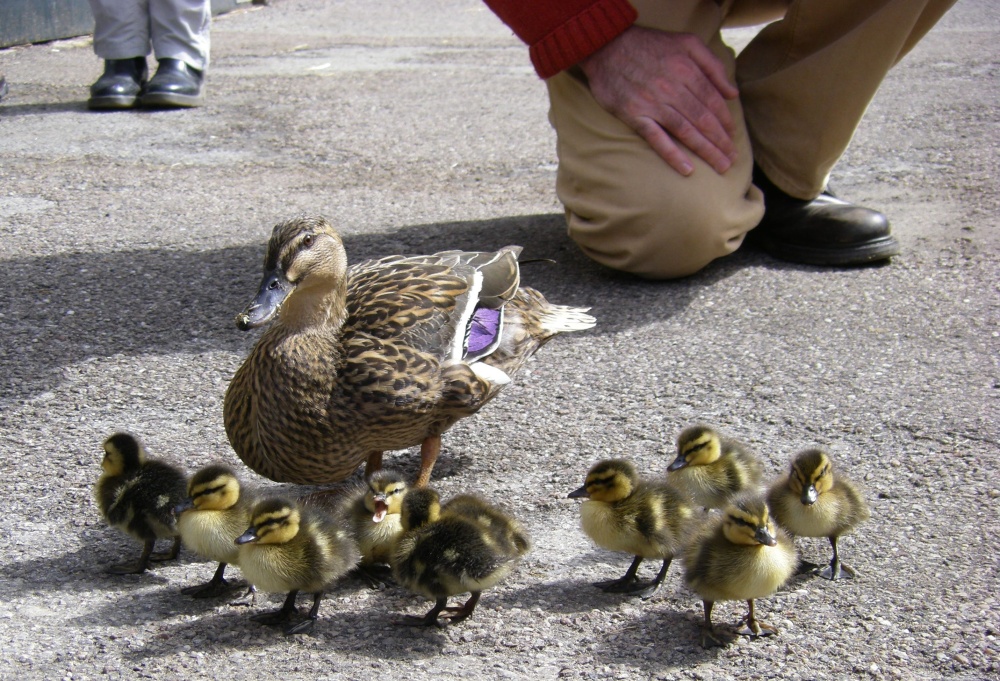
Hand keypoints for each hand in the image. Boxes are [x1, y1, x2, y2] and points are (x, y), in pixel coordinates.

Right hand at [578, 26, 739, 175]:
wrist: (606, 45)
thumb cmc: (649, 44)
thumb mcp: (686, 42)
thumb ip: (712, 65)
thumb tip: (732, 93)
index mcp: (686, 69)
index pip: (713, 101)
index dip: (726, 121)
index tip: (732, 136)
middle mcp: (672, 88)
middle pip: (703, 119)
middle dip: (720, 141)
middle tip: (732, 159)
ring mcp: (652, 103)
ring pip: (685, 131)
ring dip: (705, 151)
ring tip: (720, 165)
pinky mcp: (634, 115)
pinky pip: (656, 138)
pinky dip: (672, 154)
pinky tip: (687, 169)